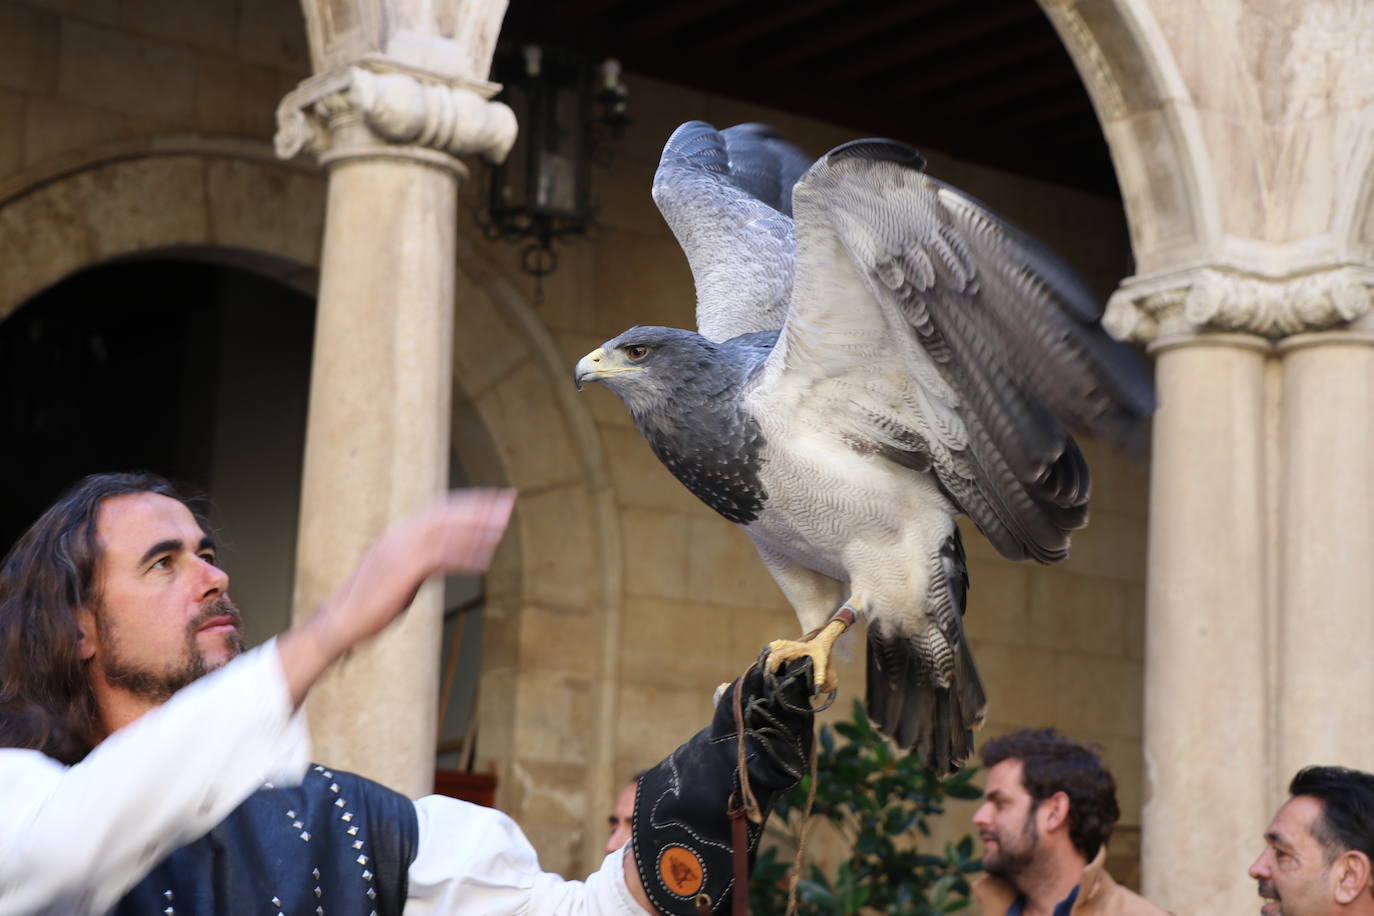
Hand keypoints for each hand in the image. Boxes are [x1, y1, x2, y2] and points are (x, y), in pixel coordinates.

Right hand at [279, 489, 515, 702]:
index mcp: (398, 535)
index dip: (468, 502)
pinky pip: (441, 558)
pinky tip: (485, 559)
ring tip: (504, 525)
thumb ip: (419, 562)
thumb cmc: (368, 604)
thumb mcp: (397, 574)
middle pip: (447, 514)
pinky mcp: (404, 571)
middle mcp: (400, 537)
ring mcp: (401, 552)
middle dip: (480, 506)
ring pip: (447, 532)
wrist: (340, 622)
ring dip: (478, 527)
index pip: (439, 510)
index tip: (492, 498)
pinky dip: (465, 556)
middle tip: (509, 500)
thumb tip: (439, 560)